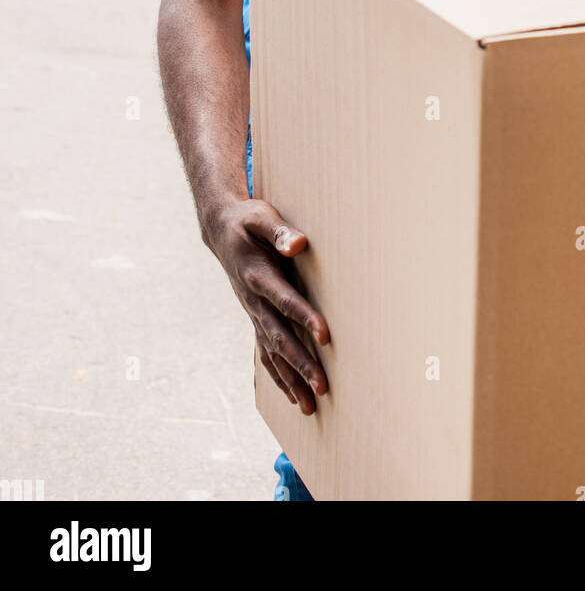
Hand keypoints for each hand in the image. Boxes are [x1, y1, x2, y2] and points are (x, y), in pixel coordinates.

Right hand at [204, 197, 328, 414]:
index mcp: (258, 274)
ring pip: (272, 352)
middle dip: (300, 362)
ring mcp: (253, 312)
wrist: (221, 229)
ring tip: (310, 405)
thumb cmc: (248, 220)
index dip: (304, 318)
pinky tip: (292, 396)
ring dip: (290, 379)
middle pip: (279, 336)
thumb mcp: (262, 217)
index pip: (284, 300)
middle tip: (322, 385)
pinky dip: (278, 377)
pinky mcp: (255, 318)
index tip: (325, 335)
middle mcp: (254, 300)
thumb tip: (298, 244)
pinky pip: (265, 352)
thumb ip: (279, 231)